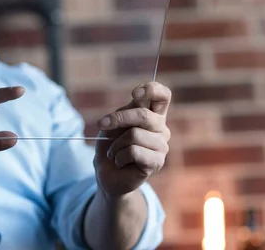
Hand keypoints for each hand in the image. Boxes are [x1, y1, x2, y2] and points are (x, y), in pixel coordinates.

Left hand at [94, 82, 170, 197]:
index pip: (163, 95)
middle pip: (144, 115)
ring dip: (115, 144)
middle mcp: (161, 128)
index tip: (134, 94)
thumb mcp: (114, 123)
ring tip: (115, 152)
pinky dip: (119, 157)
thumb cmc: (110, 144)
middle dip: (118, 118)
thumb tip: (137, 101)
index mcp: (153, 114)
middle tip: (102, 124)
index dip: (152, 89)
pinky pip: (134, 152)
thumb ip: (126, 111)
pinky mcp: (157, 162)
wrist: (106, 173)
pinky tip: (120, 162)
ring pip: (135, 135)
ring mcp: (162, 146)